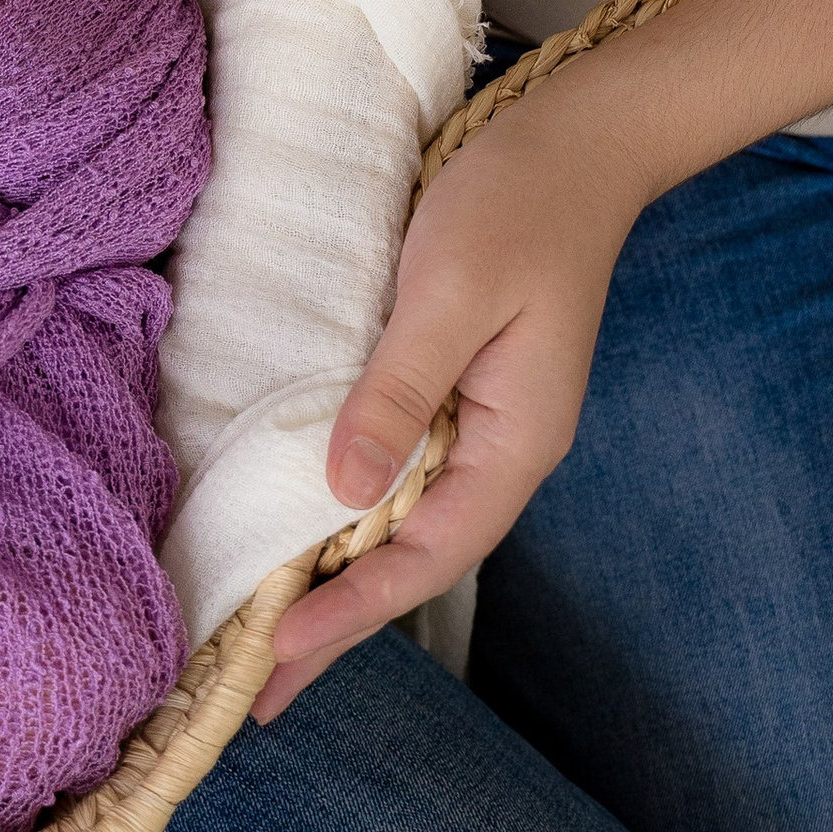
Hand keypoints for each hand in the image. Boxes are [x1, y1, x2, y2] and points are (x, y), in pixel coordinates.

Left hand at [250, 82, 646, 724]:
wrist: (578, 138)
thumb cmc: (518, 204)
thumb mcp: (449, 292)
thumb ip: (397, 391)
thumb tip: (344, 492)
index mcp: (514, 443)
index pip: (423, 555)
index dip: (349, 613)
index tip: (274, 660)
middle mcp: (500, 450)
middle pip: (411, 558)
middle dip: (337, 623)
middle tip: (254, 693)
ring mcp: (481, 421)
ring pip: (400, 520)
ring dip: (335, 572)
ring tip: (264, 630)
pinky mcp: (456, 388)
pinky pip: (396, 469)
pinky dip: (345, 507)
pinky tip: (302, 525)